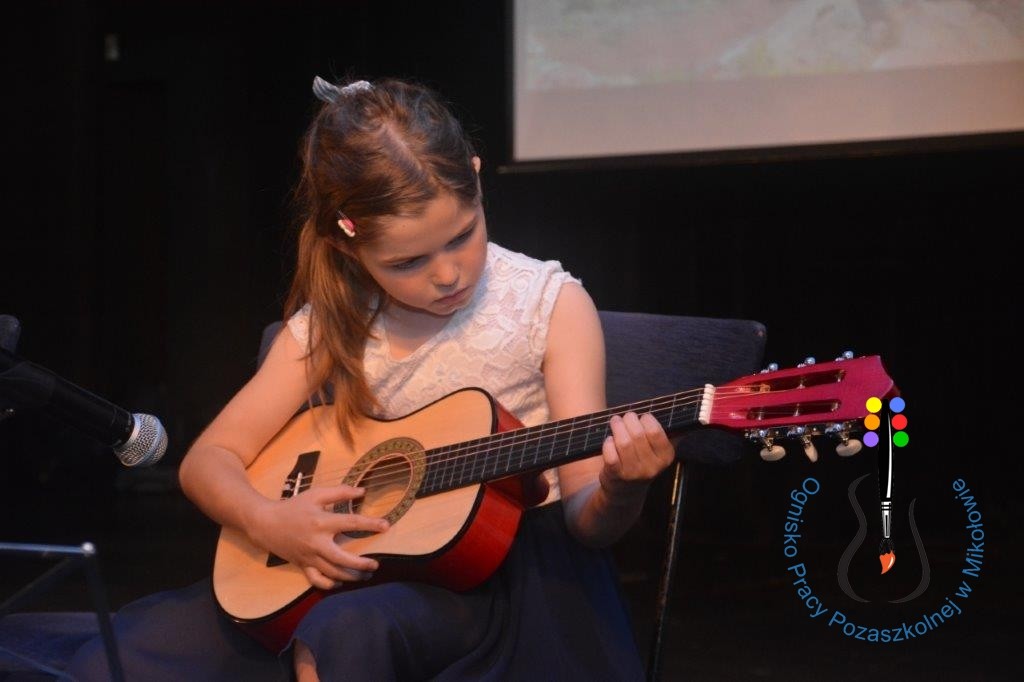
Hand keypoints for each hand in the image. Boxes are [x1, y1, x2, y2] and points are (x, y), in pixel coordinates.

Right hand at [248, 484, 388, 589]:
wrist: (266, 523)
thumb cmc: (293, 507)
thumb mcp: (316, 494)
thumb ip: (339, 492)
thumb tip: (362, 491)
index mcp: (321, 522)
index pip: (351, 523)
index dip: (371, 524)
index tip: (386, 526)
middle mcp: (316, 542)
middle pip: (341, 558)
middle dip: (360, 564)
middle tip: (375, 564)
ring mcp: (309, 557)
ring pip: (332, 572)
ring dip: (350, 576)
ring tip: (366, 575)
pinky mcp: (302, 566)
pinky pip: (317, 581)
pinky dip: (329, 585)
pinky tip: (340, 583)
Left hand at [599, 412, 675, 500]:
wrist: (626, 490)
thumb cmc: (643, 461)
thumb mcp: (660, 451)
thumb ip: (671, 435)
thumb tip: (686, 418)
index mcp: (666, 457)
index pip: (655, 432)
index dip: (646, 419)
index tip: (642, 417)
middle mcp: (652, 467)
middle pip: (637, 434)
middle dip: (629, 420)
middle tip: (626, 417)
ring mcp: (634, 472)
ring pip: (623, 442)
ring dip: (617, 427)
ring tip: (615, 422)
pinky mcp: (616, 475)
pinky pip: (611, 453)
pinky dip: (608, 443)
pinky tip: (610, 440)